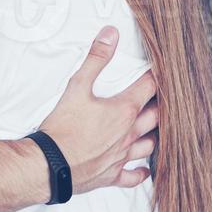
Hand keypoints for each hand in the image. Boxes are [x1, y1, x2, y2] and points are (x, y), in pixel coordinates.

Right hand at [35, 26, 157, 192]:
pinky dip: (140, 172)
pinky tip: (143, 170)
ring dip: (155, 136)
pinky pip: (133, 176)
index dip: (157, 76)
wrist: (50, 164)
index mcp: (124, 111)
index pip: (150, 88)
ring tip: (155, 129)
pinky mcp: (111, 174)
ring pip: (150, 146)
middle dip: (161, 105)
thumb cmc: (63, 129)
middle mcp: (128, 134)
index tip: (159, 70)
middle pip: (157, 117)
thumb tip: (110, 35)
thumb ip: (96, 59)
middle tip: (161, 97)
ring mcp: (122, 156)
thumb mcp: (77, 86)